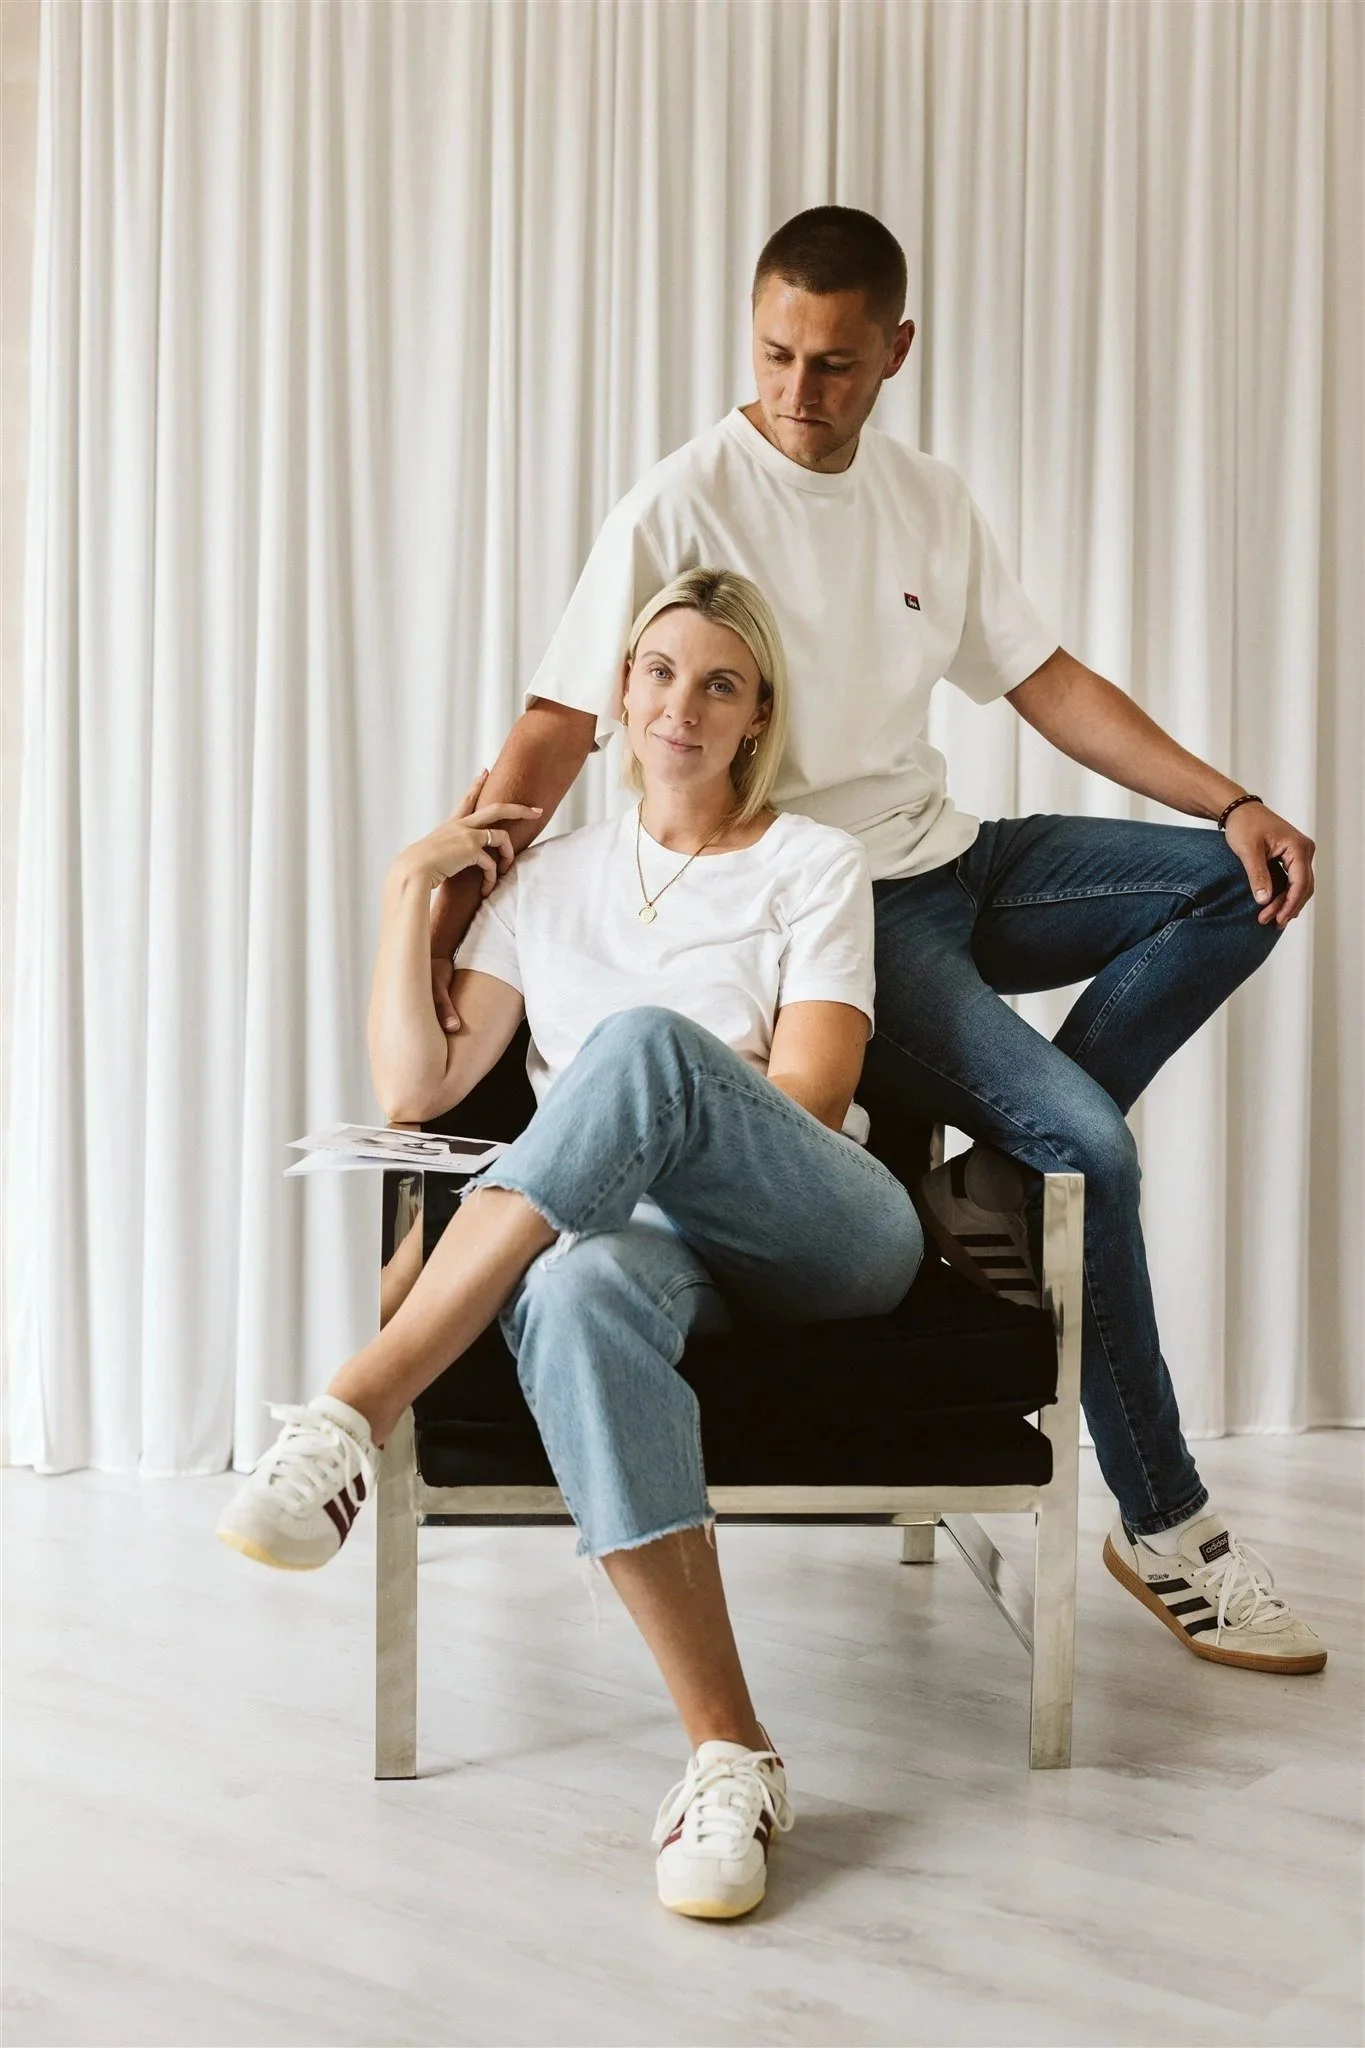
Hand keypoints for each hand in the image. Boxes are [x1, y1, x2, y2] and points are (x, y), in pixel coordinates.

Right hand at [396, 772, 541, 898]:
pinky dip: (492, 877)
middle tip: (536, 811)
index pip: (466, 800)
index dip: (476, 785)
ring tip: (505, 871)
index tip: (485, 771)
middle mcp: (461, 825)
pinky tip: (487, 889)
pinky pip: (492, 863)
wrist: (412, 870)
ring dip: (508, 856)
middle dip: (519, 809)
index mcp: (450, 825)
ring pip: (502, 837)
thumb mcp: (431, 855)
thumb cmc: (417, 867)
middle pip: (496, 808)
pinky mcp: (472, 848)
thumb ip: (442, 855)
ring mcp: (468, 834)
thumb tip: (443, 866)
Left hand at [1223, 800, 1315, 926]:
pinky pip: (1293, 880)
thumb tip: (1264, 900)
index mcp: (1298, 847)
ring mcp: (1300, 854)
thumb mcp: (1248, 851)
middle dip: (1288, 906)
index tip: (1278, 918)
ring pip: (1300, 885)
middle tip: (1270, 922)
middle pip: (1303, 886)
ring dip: (1287, 902)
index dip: (1290, 903)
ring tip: (1272, 919)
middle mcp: (1304, 850)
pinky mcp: (1291, 857)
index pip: (1300, 882)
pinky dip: (1285, 894)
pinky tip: (1276, 907)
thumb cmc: (1244, 825)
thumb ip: (1257, 875)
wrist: (1239, 810)